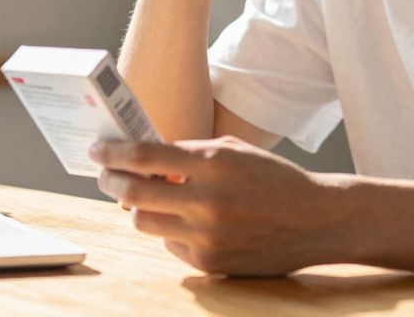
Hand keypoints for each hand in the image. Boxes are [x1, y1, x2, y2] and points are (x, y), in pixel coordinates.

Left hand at [90, 136, 345, 275]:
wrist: (316, 220)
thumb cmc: (272, 177)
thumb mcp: (233, 150)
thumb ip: (188, 153)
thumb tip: (142, 159)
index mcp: (213, 164)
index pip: (144, 157)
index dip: (113, 153)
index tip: (97, 151)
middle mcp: (207, 201)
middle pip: (132, 194)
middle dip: (109, 182)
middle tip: (105, 175)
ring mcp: (207, 236)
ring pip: (144, 222)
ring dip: (138, 208)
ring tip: (144, 197)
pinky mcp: (210, 263)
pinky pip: (170, 244)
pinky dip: (170, 230)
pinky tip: (185, 221)